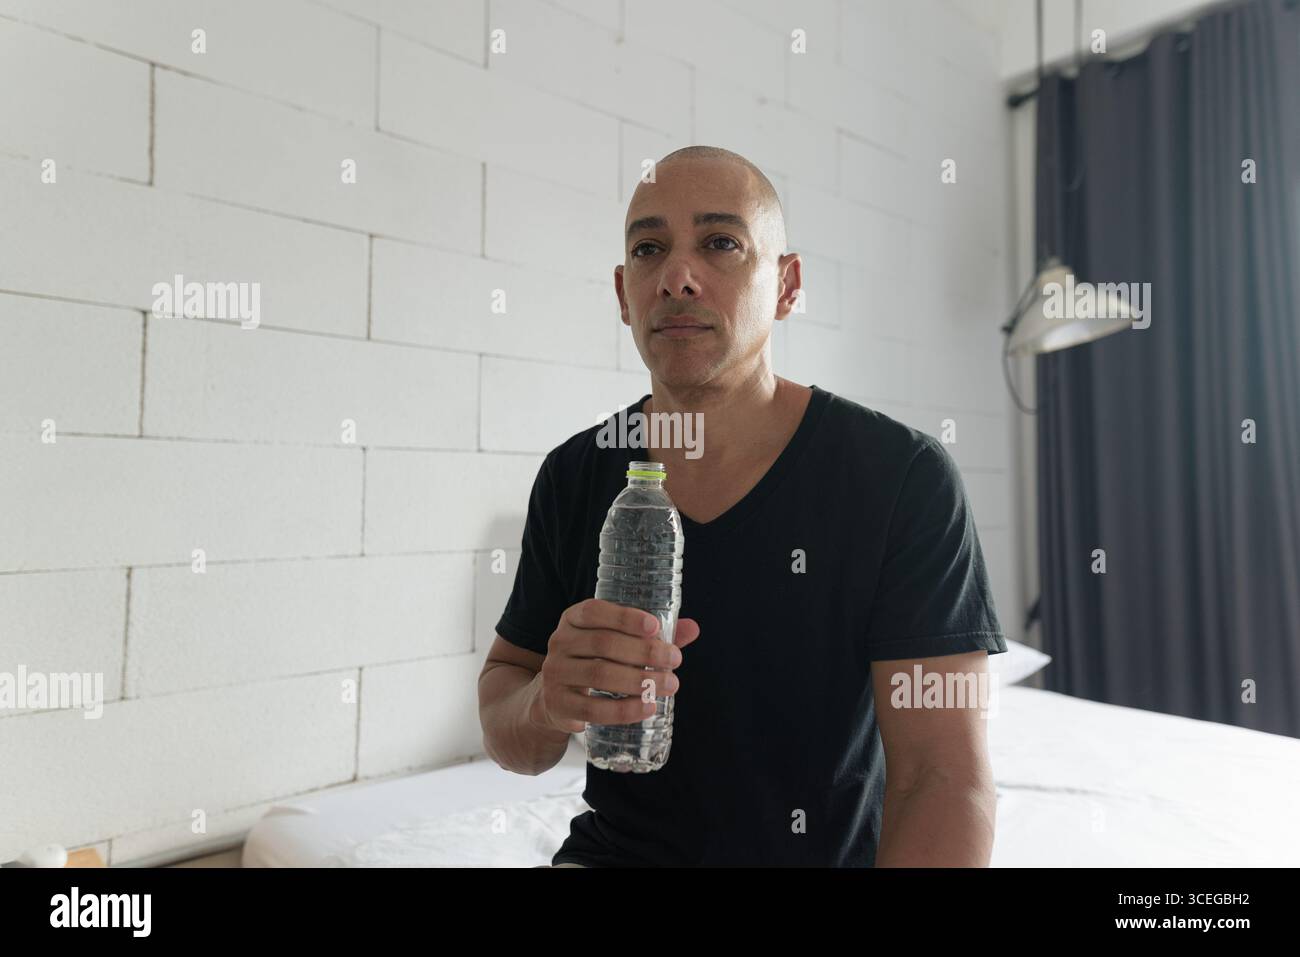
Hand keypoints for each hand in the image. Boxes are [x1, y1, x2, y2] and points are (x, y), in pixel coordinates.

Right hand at [530, 598, 700, 733]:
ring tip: (670, 684)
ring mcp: (555, 674)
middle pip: (603, 643)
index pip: (594, 611)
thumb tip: (693, 628)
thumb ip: (650, 637)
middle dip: (644, 652)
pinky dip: (623, 709)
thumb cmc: (594, 661)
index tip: (655, 627)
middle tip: (675, 660)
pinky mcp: (557, 705)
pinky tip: (647, 707)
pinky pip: (592, 708)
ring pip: (599, 674)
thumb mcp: (614, 642)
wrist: (553, 698)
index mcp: (573, 619)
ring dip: (639, 680)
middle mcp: (560, 642)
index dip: (625, 617)